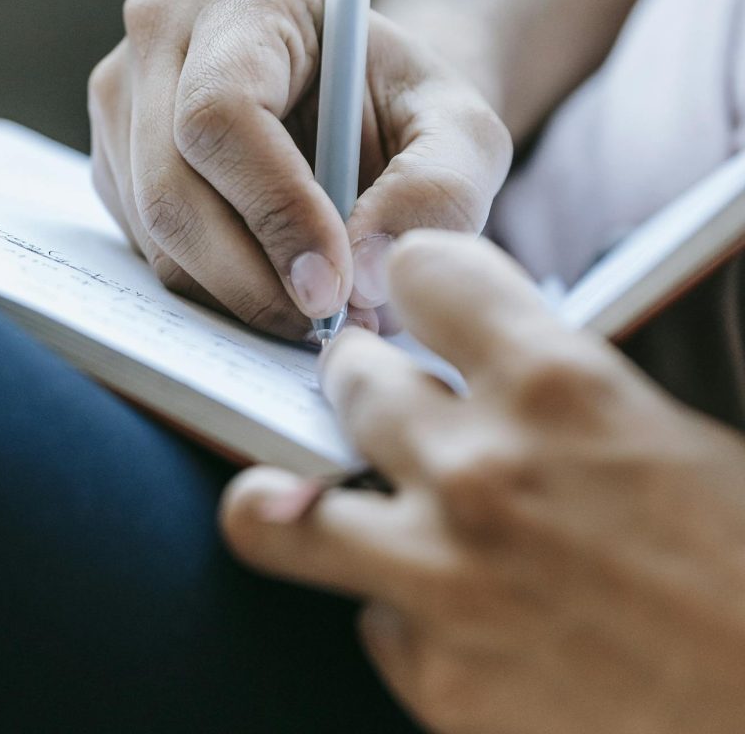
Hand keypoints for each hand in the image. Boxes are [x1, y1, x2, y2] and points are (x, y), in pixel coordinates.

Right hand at [88, 0, 509, 338]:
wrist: (362, 110)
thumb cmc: (408, 108)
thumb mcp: (462, 134)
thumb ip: (439, 192)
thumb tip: (363, 275)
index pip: (222, 113)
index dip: (274, 210)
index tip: (334, 286)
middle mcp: (162, 31)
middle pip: (172, 187)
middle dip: (254, 278)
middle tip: (329, 324)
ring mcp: (123, 97)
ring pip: (155, 232)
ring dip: (238, 294)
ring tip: (319, 303)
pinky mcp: (115, 159)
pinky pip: (146, 249)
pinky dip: (214, 287)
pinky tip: (276, 277)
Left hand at [221, 231, 744, 733]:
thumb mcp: (671, 429)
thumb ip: (564, 378)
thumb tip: (498, 351)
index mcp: (558, 387)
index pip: (422, 270)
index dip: (416, 276)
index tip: (415, 295)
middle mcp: (481, 473)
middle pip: (349, 378)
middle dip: (365, 376)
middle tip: (385, 394)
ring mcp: (445, 582)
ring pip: (281, 512)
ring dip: (301, 492)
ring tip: (312, 491)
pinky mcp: (439, 684)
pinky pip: (372, 621)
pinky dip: (399, 610)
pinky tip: (450, 613)